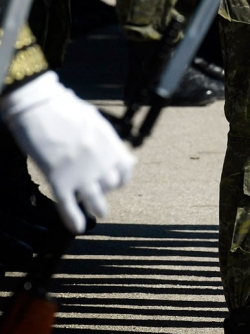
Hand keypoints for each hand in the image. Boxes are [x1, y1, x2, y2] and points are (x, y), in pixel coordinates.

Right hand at [0, 70, 135, 233]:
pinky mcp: (58, 179)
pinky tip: (78, 227)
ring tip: (96, 212)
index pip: (126, 170)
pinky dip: (74, 219)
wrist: (38, 107)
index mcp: (110, 144)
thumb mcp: (95, 121)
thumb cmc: (63, 109)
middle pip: (111, 186)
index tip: (114, 181)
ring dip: (97, 209)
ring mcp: (80, 172)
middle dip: (107, 190)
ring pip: (96, 201)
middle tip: (98, 191)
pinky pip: (69, 206)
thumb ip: (109, 141)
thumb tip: (126, 158)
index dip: (121, 178)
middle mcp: (100, 161)